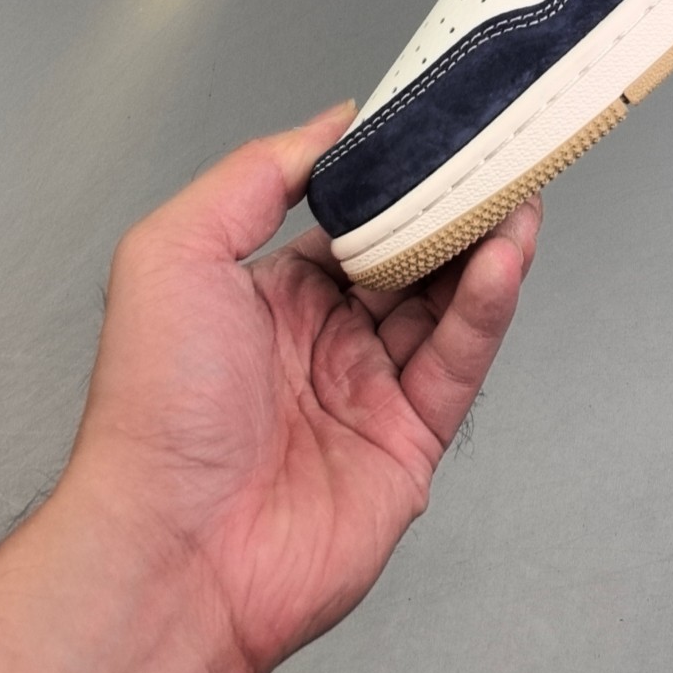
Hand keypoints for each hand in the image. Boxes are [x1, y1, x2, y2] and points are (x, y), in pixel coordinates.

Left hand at [65, 103, 542, 672]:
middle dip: (455, 206)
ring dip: (486, 245)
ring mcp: (371, 391)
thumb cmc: (154, 411)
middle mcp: (324, 340)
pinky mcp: (411, 441)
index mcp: (270, 295)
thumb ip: (257, 174)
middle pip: (411, 256)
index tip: (438, 127)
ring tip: (518, 193)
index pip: (353, 219)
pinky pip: (460, 359)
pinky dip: (488, 304)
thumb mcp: (175, 252)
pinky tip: (504, 257)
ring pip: (448, 302)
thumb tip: (333, 122)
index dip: (395, 176)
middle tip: (499, 154)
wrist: (173, 550)